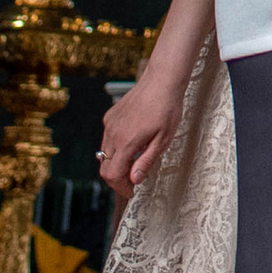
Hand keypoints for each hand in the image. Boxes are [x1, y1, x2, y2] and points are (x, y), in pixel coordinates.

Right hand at [96, 66, 184, 195]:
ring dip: (116, 163)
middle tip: (133, 181)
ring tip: (136, 162)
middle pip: (105, 167)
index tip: (132, 192)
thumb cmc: (167, 110)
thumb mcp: (163, 140)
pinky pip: (107, 138)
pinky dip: (116, 147)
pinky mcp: (110, 116)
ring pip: (104, 154)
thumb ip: (146, 161)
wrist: (162, 80)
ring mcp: (110, 124)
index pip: (112, 175)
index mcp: (126, 142)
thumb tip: (134, 180)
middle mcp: (112, 134)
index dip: (121, 188)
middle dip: (117, 179)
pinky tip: (133, 142)